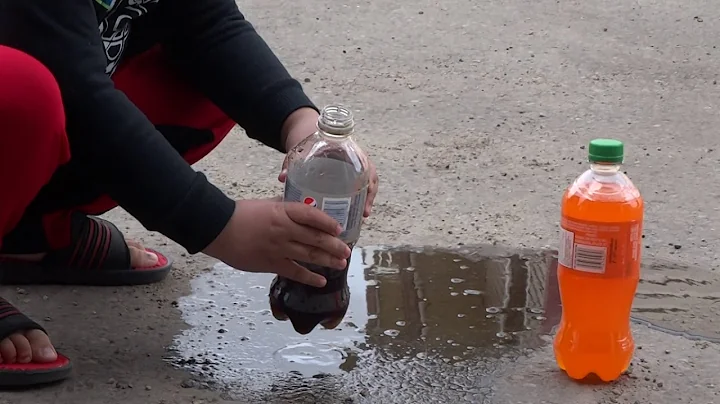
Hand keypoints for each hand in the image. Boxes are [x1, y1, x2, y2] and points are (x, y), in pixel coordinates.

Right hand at [203, 198, 351, 286]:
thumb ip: (286, 206)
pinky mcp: (271, 263)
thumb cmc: (241, 214)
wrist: (219, 229)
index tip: (340, 229)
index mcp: (283, 211)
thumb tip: (303, 207)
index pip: (311, 216)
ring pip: (308, 255)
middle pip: (315, 238)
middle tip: (347, 250)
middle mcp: (284, 230)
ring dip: (327, 260)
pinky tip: (321, 280)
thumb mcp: (267, 204)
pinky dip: (309, 277)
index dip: (328, 223)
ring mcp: (278, 248)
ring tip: (341, 263)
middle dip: (334, 245)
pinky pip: (294, 272)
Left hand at [278, 109, 378, 217]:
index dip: (367, 177)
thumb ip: (290, 164)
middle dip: (368, 194)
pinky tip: (356, 213)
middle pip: (368, 175)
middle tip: (364, 212)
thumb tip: (282, 177)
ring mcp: (353, 167)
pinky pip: (359, 188)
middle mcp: (354, 157)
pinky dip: (360, 200)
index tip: (364, 192)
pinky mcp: (349, 175)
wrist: (308, 135)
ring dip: (366, 199)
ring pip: (366, 183)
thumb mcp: (298, 152)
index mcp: (345, 148)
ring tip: (362, 216)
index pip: (363, 161)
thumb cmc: (306, 143)